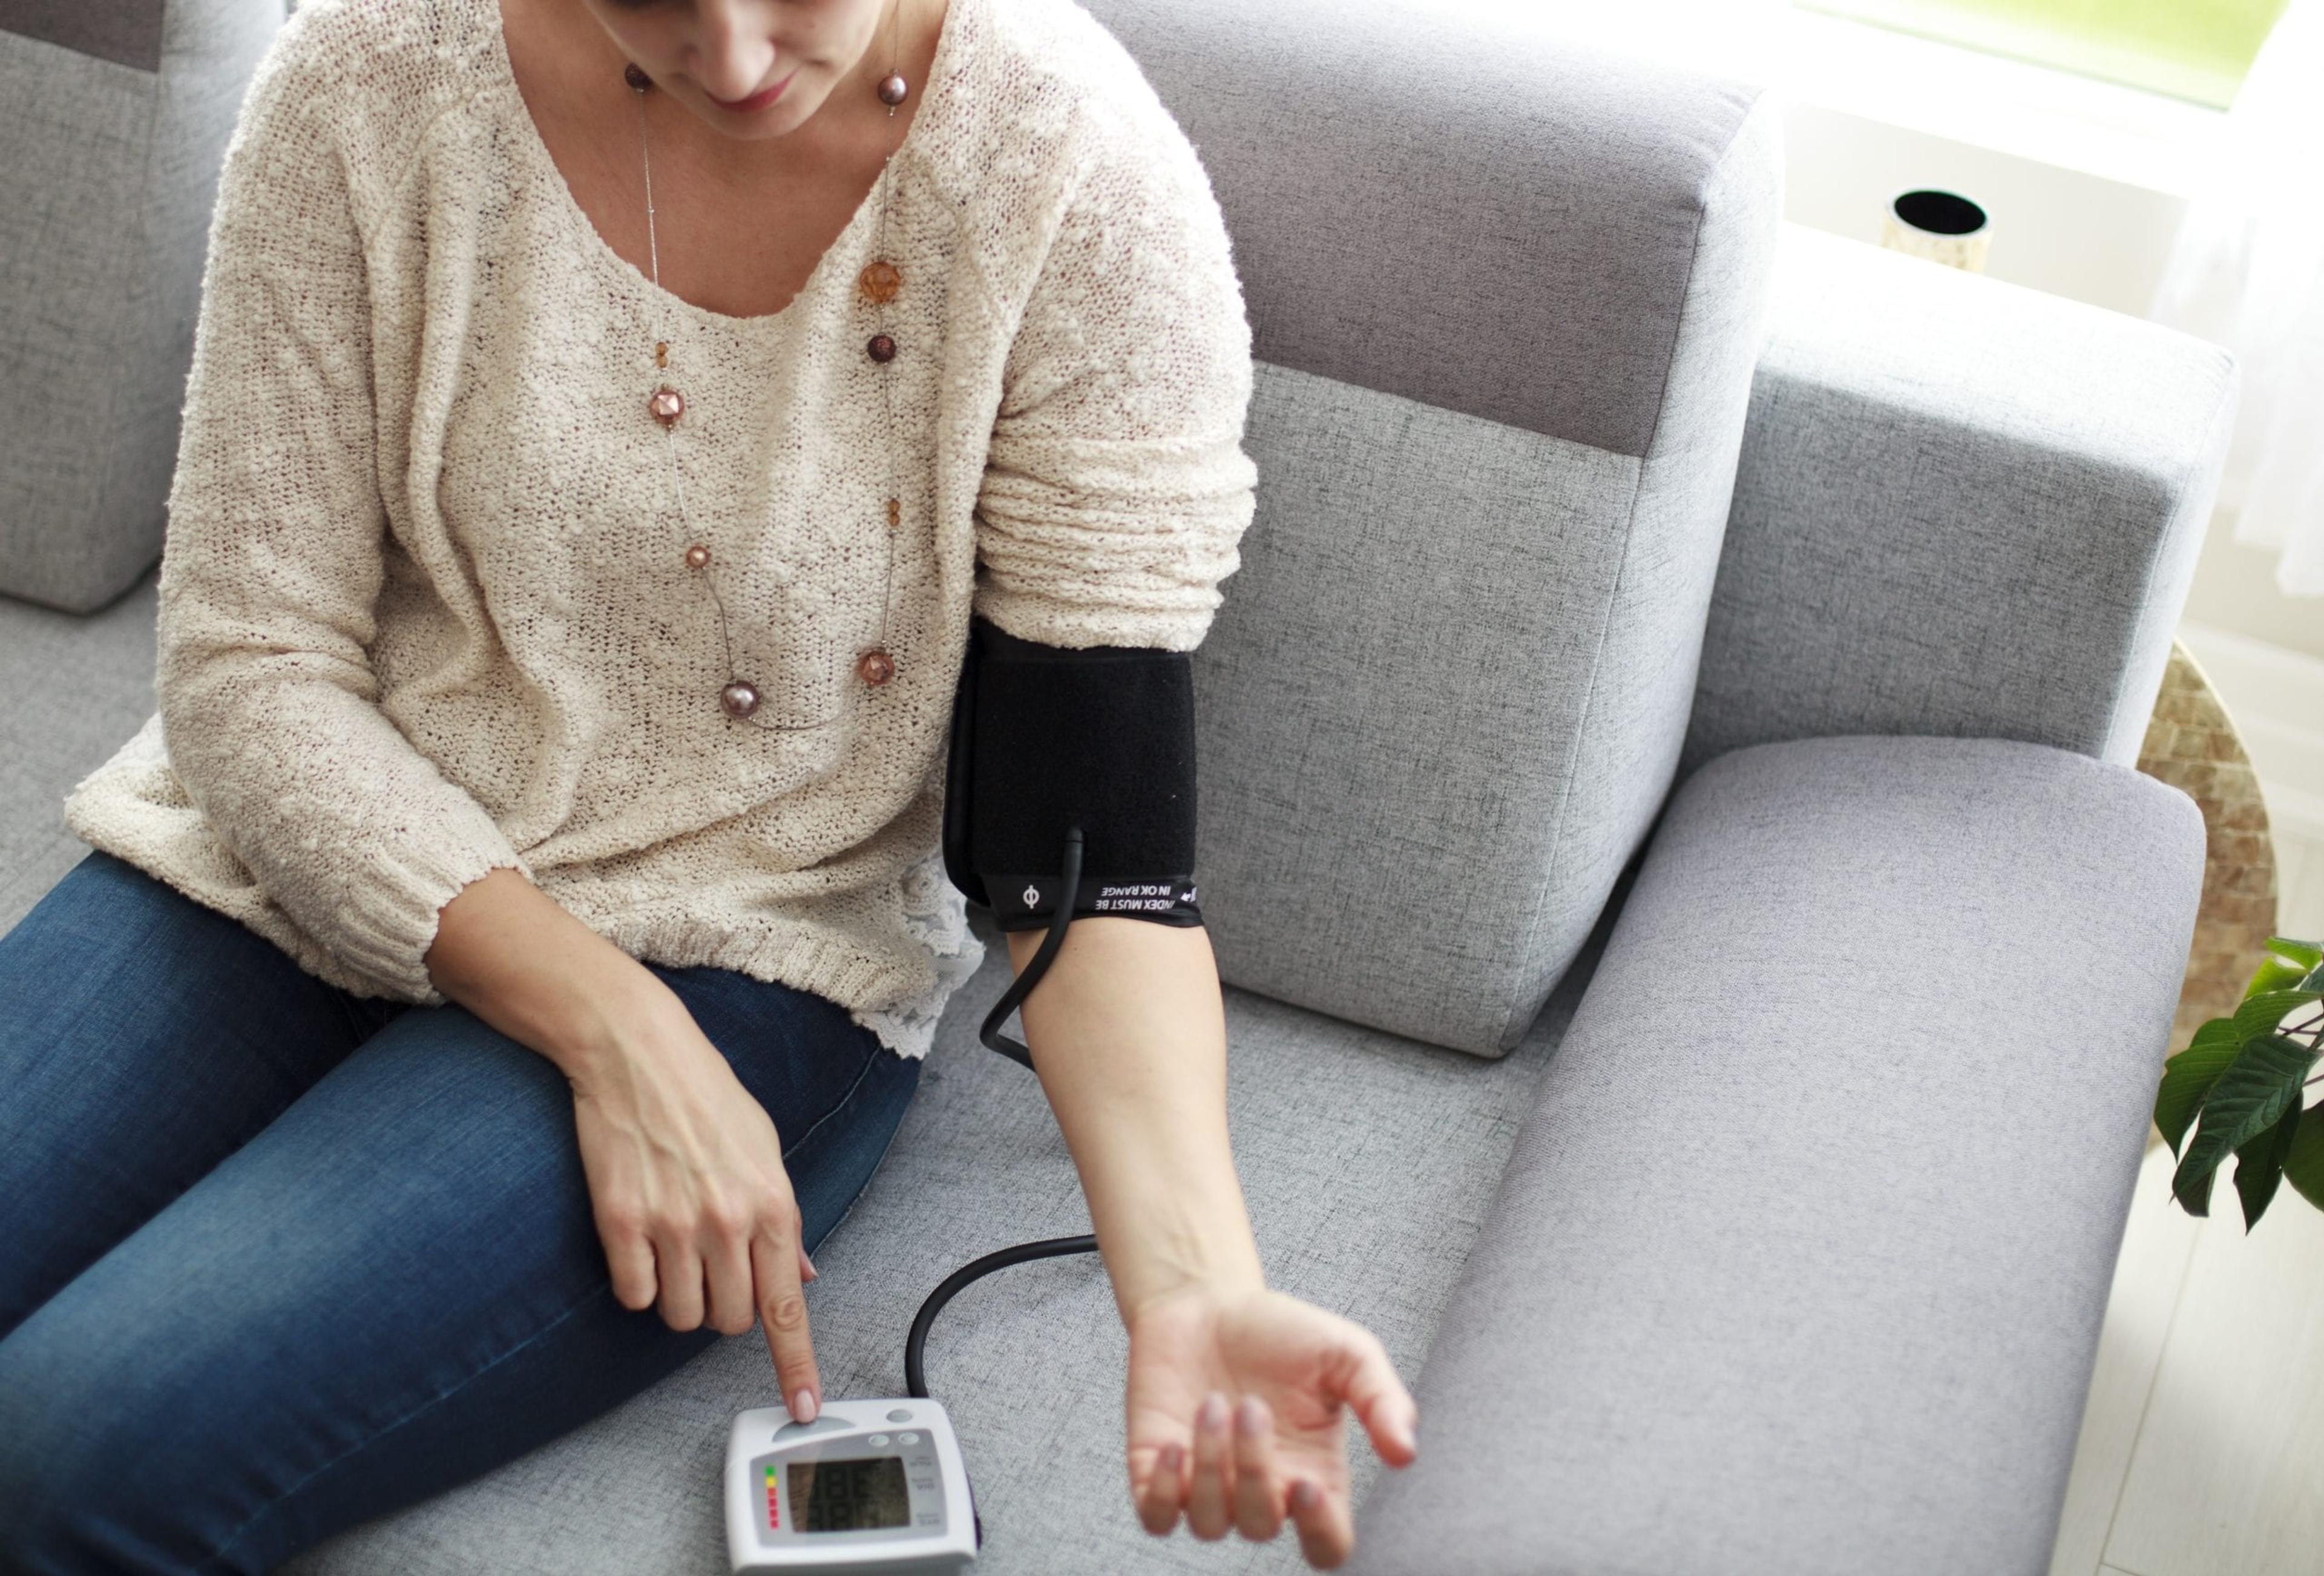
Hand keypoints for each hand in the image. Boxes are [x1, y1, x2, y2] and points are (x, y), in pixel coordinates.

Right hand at [561, 984, 823, 1419]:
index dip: (795, 1365)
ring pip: (680, 1316)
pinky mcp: (621, 1222)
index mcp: (772, 1204)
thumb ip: (784, 1220)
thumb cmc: (706, 1096)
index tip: (802, 1406)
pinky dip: (637, 1283)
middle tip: (711, 1268)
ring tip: (674, 1248)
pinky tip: (640, 1243)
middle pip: (730, 1322)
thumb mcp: (766, 1149)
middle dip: (723, 1309)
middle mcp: (727, 1221)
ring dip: (678, 1298)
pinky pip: (633, 1295)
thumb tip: (801, 1277)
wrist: (638, 1053)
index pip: (787, 1306)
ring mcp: (672, 1224)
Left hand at [1125, 1281, 1418, 1568]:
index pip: (1327, 1545)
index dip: (1320, 1532)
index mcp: (1313, 1474)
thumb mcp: (1346, 1351)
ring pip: (1209, 1523)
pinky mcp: (1156, 1472)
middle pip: (1261, 1526)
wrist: (1207, 1299)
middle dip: (1252, 1468)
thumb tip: (1405, 1453)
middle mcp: (1261, 1491)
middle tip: (1251, 1404)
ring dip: (1209, 1466)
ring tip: (1213, 1403)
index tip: (1305, 1484)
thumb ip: (1382, 1398)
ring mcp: (1205, 1486)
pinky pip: (1156, 1519)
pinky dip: (1163, 1493)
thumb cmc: (1282, 1331)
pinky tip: (1174, 1444)